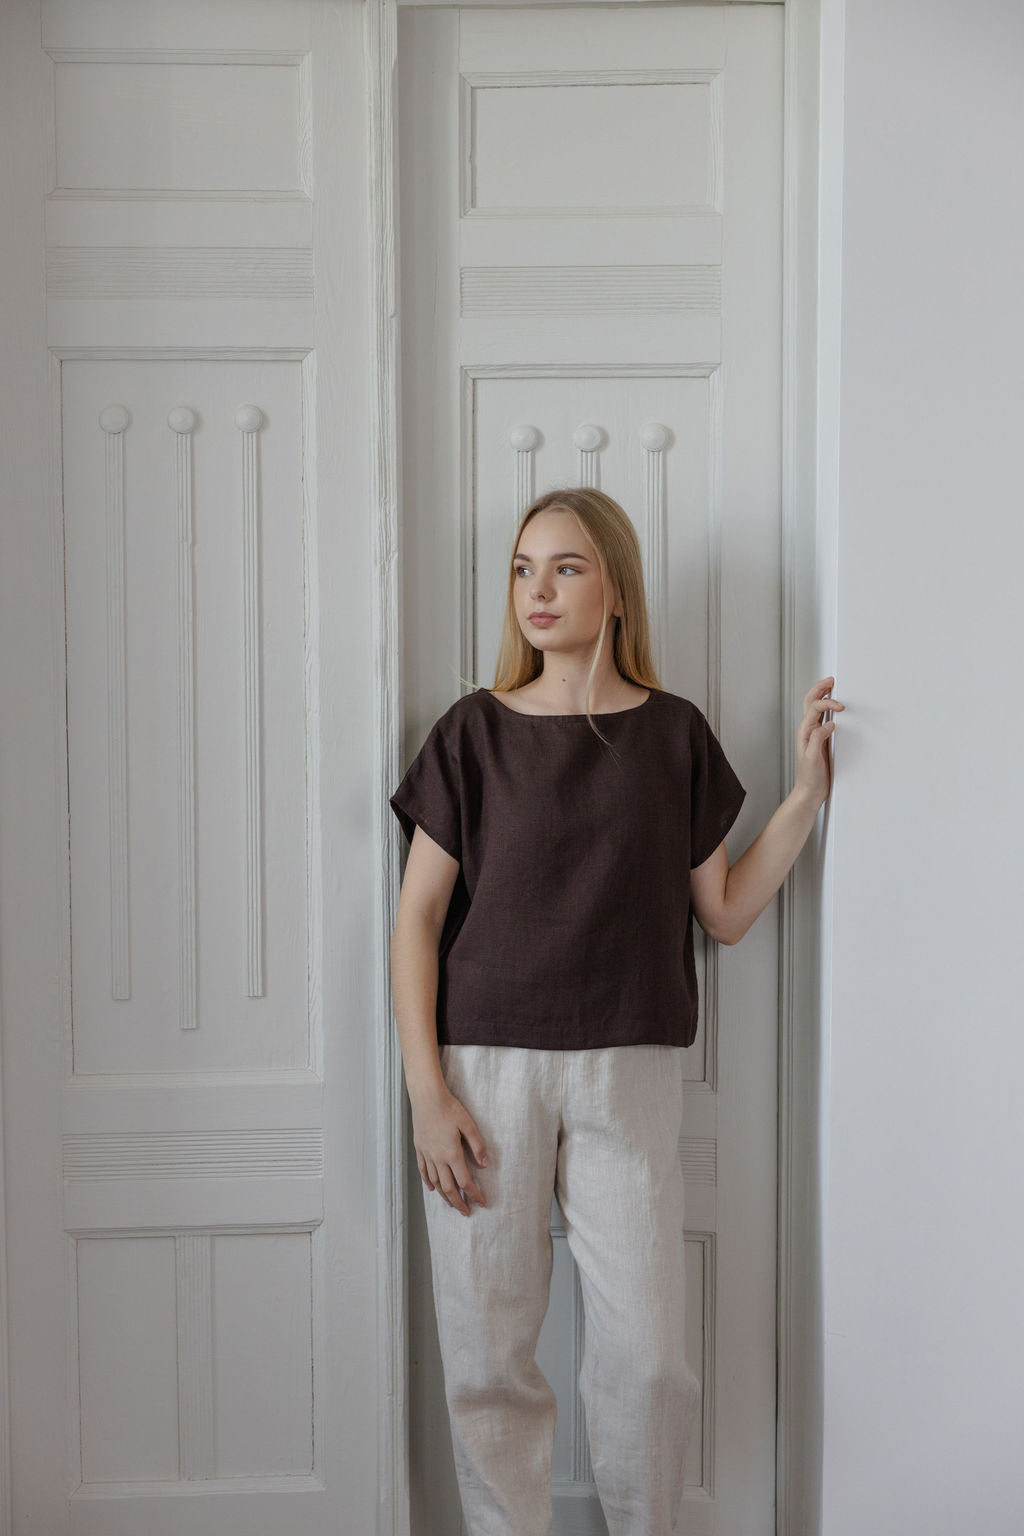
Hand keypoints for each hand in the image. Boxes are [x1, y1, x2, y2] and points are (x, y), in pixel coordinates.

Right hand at [410, 1083, 488, 1216]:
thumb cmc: (449, 1108)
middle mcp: (438, 1158)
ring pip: (436, 1182)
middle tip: (466, 1212)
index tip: (481, 1203)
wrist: (426, 1097)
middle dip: (458, 1202)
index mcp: (452, 1153)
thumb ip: (477, 1145)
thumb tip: (485, 1164)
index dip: (474, 1194)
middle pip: (449, 1188)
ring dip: (444, 1196)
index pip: (465, 1181)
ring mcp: (426, 1154)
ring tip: (451, 1204)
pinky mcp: (419, 1148)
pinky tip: (433, 1188)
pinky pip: (423, 1171)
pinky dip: (429, 1182)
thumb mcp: (468, 1124)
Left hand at [794, 676, 844, 805]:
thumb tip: (828, 724)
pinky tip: (835, 709)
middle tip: (831, 680)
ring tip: (831, 686)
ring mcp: (813, 734)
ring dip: (822, 695)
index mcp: (804, 731)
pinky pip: (822, 718)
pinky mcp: (820, 739)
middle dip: (820, 688)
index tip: (842, 706)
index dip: (828, 703)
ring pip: (815, 708)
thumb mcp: (812, 757)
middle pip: (811, 702)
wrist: (810, 791)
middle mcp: (807, 730)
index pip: (815, 708)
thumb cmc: (809, 776)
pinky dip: (828, 709)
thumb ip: (818, 739)